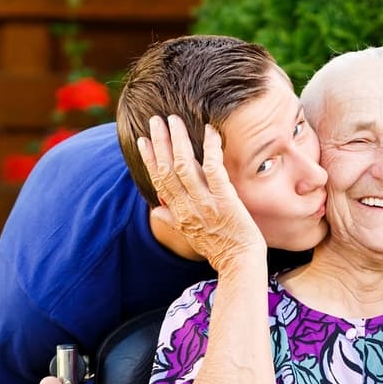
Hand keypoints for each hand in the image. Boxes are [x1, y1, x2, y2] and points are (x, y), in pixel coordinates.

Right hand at [137, 115, 265, 272]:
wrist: (240, 264)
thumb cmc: (220, 250)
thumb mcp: (191, 236)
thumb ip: (173, 221)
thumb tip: (156, 211)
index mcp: (178, 214)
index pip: (158, 182)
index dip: (149, 160)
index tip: (142, 141)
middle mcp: (187, 207)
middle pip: (167, 169)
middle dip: (159, 142)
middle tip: (155, 120)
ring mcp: (205, 203)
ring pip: (184, 165)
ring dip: (178, 140)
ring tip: (173, 120)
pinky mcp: (225, 200)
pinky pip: (214, 169)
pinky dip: (211, 148)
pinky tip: (210, 132)